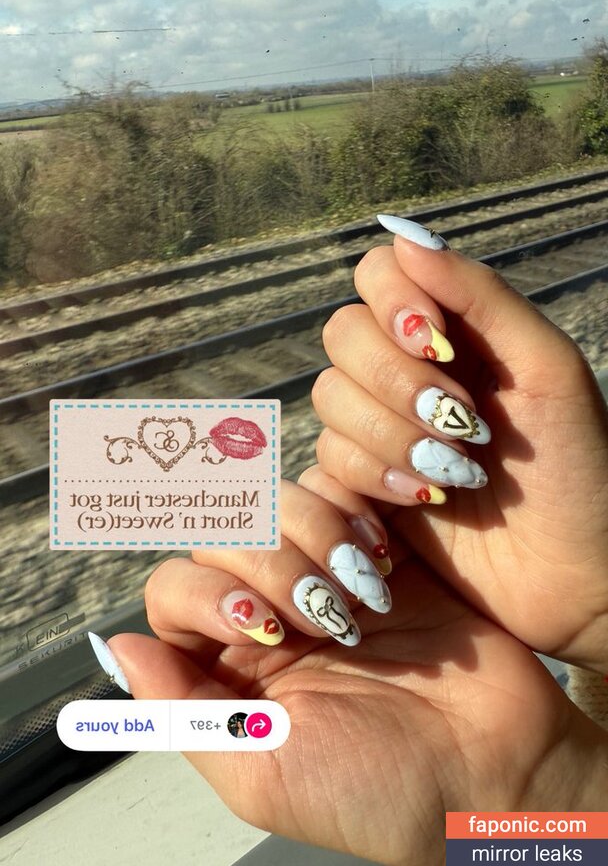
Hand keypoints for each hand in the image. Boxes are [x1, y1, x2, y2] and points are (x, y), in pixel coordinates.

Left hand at [105, 478, 607, 865]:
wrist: (493, 769)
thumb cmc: (378, 790)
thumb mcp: (262, 772)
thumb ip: (181, 711)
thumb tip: (115, 647)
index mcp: (229, 667)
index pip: (176, 588)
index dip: (208, 591)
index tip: (261, 626)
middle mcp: (270, 611)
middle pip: (225, 531)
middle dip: (269, 560)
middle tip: (324, 615)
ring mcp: (325, 573)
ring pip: (279, 501)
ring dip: (315, 536)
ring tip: (363, 594)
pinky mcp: (380, 546)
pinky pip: (343, 491)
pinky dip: (355, 513)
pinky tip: (383, 561)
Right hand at [311, 226, 607, 672]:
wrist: (577, 575)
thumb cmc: (580, 467)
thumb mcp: (547, 366)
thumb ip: (481, 293)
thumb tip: (402, 231)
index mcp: (456, 327)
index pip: (380, 274)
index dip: (395, 304)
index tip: (441, 345)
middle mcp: (411, 366)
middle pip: (344, 334)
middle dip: (398, 384)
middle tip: (463, 427)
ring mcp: (385, 424)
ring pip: (329, 397)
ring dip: (391, 436)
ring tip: (455, 475)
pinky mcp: (367, 481)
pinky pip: (329, 457)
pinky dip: (377, 476)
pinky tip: (428, 501)